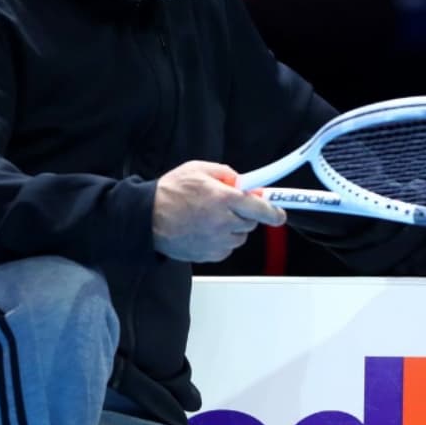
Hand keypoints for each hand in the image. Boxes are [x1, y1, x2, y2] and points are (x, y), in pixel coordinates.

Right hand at [152, 161, 285, 262]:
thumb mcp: (199, 169)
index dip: (274, 212)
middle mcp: (224, 223)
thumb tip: (244, 183)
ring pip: (239, 237)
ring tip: (210, 218)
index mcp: (224, 200)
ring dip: (233, 228)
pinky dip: (221, 240)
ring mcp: (217, 242)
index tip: (279, 213)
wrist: (146, 218)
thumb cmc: (169, 192)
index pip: (262, 209)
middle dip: (246, 214)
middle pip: (252, 223)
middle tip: (228, 206)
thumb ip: (226, 174)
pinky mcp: (209, 255)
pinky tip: (204, 230)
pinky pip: (226, 248)